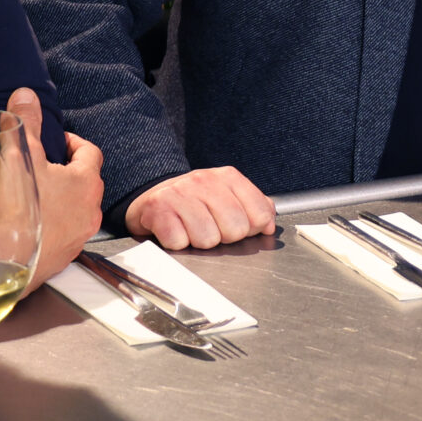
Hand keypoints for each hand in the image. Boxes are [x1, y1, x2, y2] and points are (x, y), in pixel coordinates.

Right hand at [12, 88, 104, 288]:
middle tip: (44, 166)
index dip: (75, 143)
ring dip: (60, 202)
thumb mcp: (19, 154)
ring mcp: (77, 239)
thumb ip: (25, 123)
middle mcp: (90, 212)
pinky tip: (27, 226)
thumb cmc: (16, 206)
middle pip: (85, 184)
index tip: (58, 141)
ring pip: (75, 212)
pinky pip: (61, 237)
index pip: (91, 153)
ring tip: (34, 196)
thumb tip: (26, 94)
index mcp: (86, 183)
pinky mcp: (60, 260)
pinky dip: (49, 228)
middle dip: (67, 172)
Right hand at [126, 164, 274, 250]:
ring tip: (191, 230)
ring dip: (199, 243)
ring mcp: (180, 193)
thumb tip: (269, 225)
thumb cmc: (194, 202)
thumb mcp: (227, 196)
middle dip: (225, 238)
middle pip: (236, 229)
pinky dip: (178, 244)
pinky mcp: (158, 209)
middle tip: (211, 229)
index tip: (238, 226)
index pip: (260, 214)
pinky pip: (180, 242)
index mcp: (228, 177)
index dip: (251, 229)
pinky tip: (175, 231)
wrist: (152, 196)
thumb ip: (255, 207)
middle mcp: (205, 181)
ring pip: (208, 239)